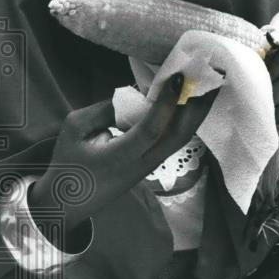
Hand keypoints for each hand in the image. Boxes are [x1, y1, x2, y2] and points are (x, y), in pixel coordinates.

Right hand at [30, 73, 217, 231]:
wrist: (69, 202)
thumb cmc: (69, 163)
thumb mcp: (75, 129)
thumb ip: (103, 111)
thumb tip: (131, 97)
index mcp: (119, 156)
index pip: (151, 129)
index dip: (166, 104)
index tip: (177, 77)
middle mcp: (142, 164)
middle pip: (178, 136)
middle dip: (195, 106)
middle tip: (208, 76)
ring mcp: (150, 166)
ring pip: (181, 140)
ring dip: (196, 113)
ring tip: (210, 86)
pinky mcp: (151, 165)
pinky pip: (174, 141)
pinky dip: (186, 120)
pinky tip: (192, 102)